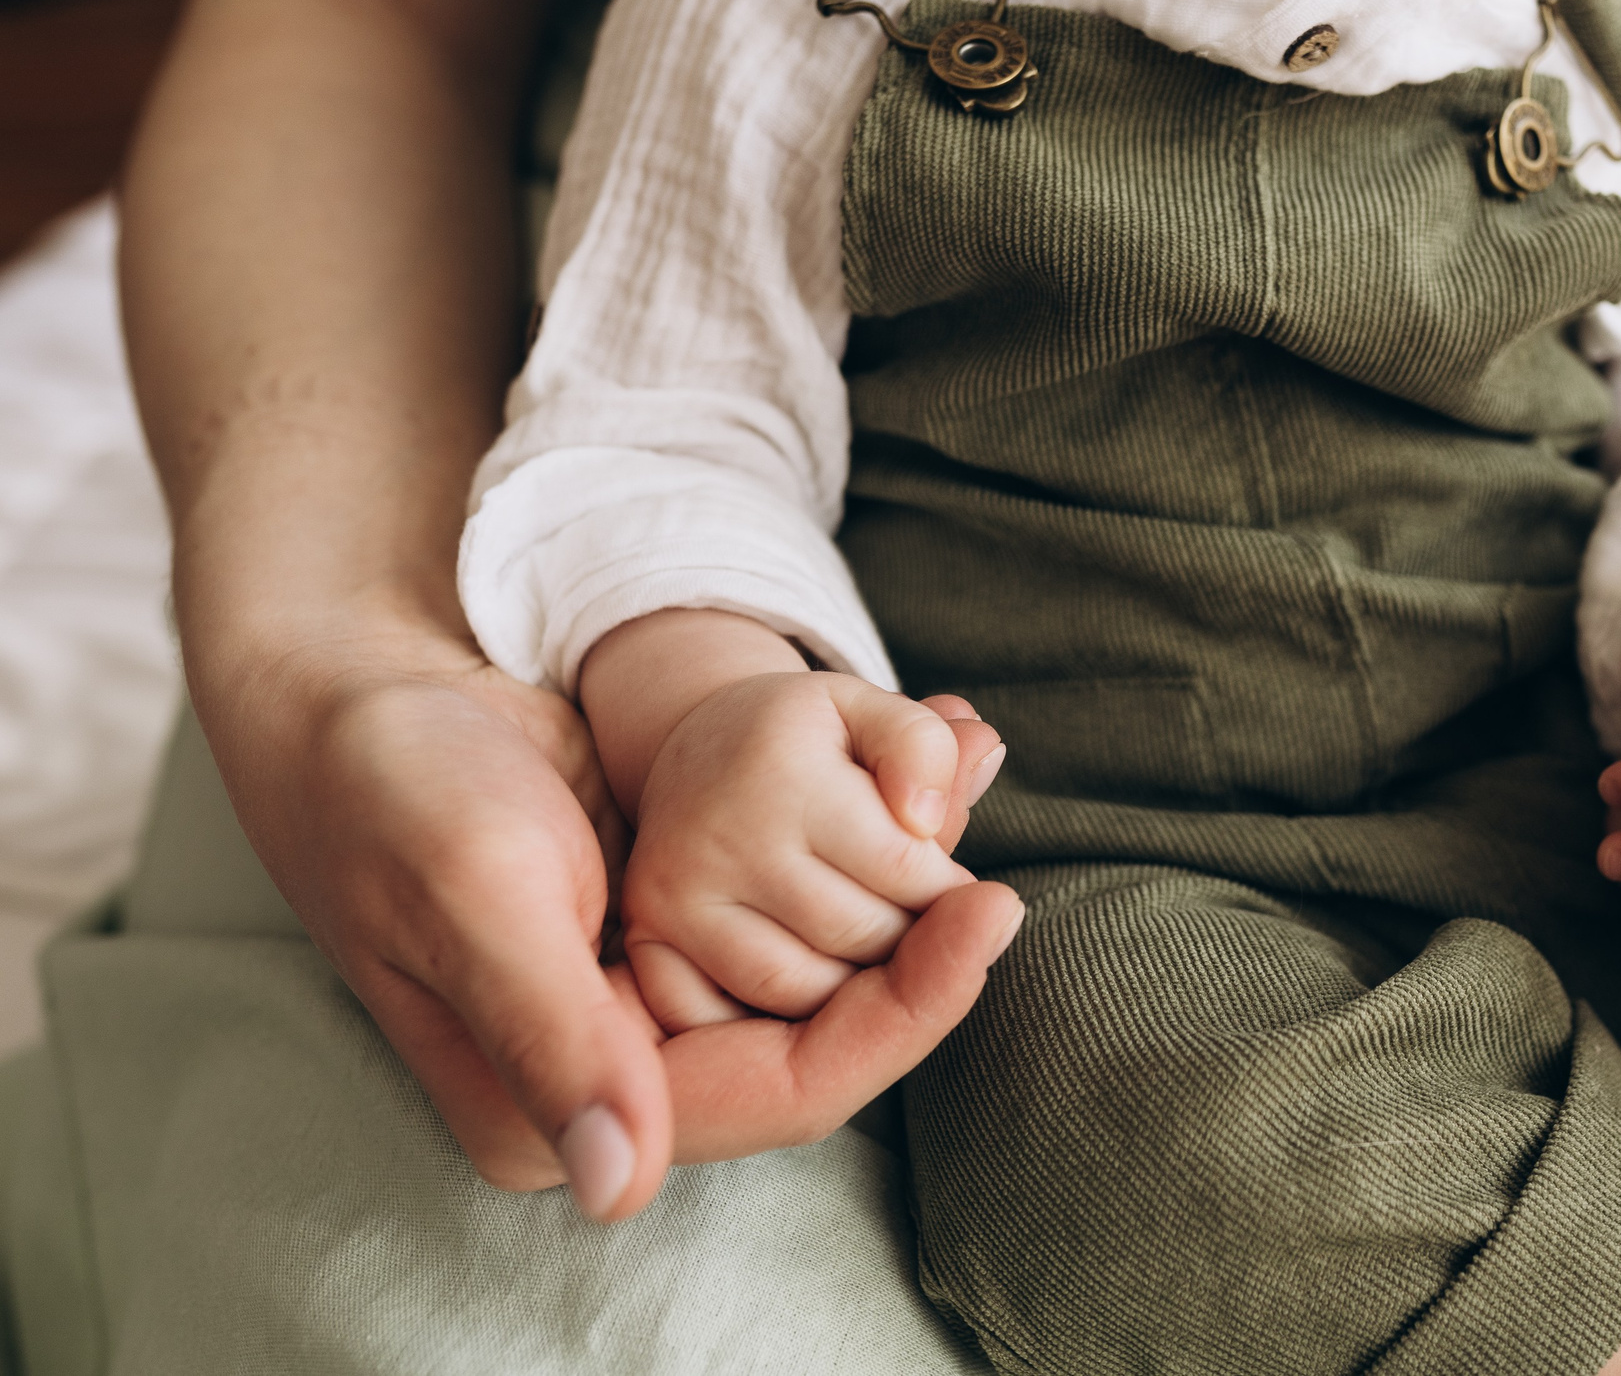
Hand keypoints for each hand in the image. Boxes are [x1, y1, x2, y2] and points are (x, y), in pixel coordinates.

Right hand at [215, 619, 1020, 1223]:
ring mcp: (644, 1009)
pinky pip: (793, 926)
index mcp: (559, 1109)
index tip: (992, 918)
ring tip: (980, 828)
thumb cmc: (395, 788)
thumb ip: (555, 1034)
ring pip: (818, 987)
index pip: (787, 1092)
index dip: (906, 1017)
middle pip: (821, 1049)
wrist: (357, 693)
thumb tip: (618, 1186)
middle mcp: (614, 1079)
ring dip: (902, 916)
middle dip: (920, 967)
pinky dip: (858, 872)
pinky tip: (922, 816)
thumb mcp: (477, 893)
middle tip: (1002, 879)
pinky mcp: (663, 938)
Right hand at [617, 669, 998, 1032]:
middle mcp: (719, 836)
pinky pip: (735, 1017)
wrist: (695, 748)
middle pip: (861, 934)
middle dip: (909, 936)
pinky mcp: (648, 935)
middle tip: (915, 918)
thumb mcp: (869, 713)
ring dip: (856, 983)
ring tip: (869, 945)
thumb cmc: (807, 739)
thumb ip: (926, 743)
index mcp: (783, 771)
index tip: (959, 889)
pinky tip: (809, 979)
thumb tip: (960, 779)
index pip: (906, 867)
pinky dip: (784, 1015)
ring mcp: (675, 893)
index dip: (951, 890)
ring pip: (805, 988)